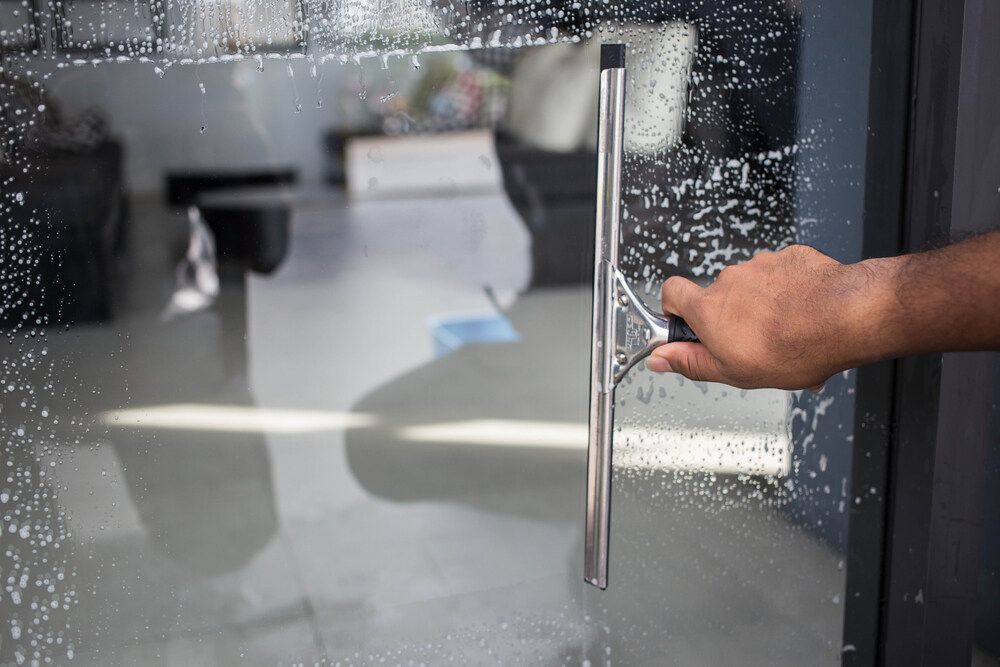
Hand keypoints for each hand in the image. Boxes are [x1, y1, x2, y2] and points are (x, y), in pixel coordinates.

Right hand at [647, 245, 890, 389]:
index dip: (674, 310)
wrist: (845, 317)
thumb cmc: (793, 347)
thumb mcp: (733, 372)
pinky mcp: (789, 257)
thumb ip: (691, 362)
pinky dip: (787, 292)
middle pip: (718, 296)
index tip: (689, 328)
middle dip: (731, 318)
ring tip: (786, 332)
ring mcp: (760, 265)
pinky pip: (780, 275)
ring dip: (762, 306)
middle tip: (752, 343)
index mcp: (709, 308)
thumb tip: (659, 359)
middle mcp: (729, 280)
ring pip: (752, 288)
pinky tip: (804, 313)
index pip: (671, 293)